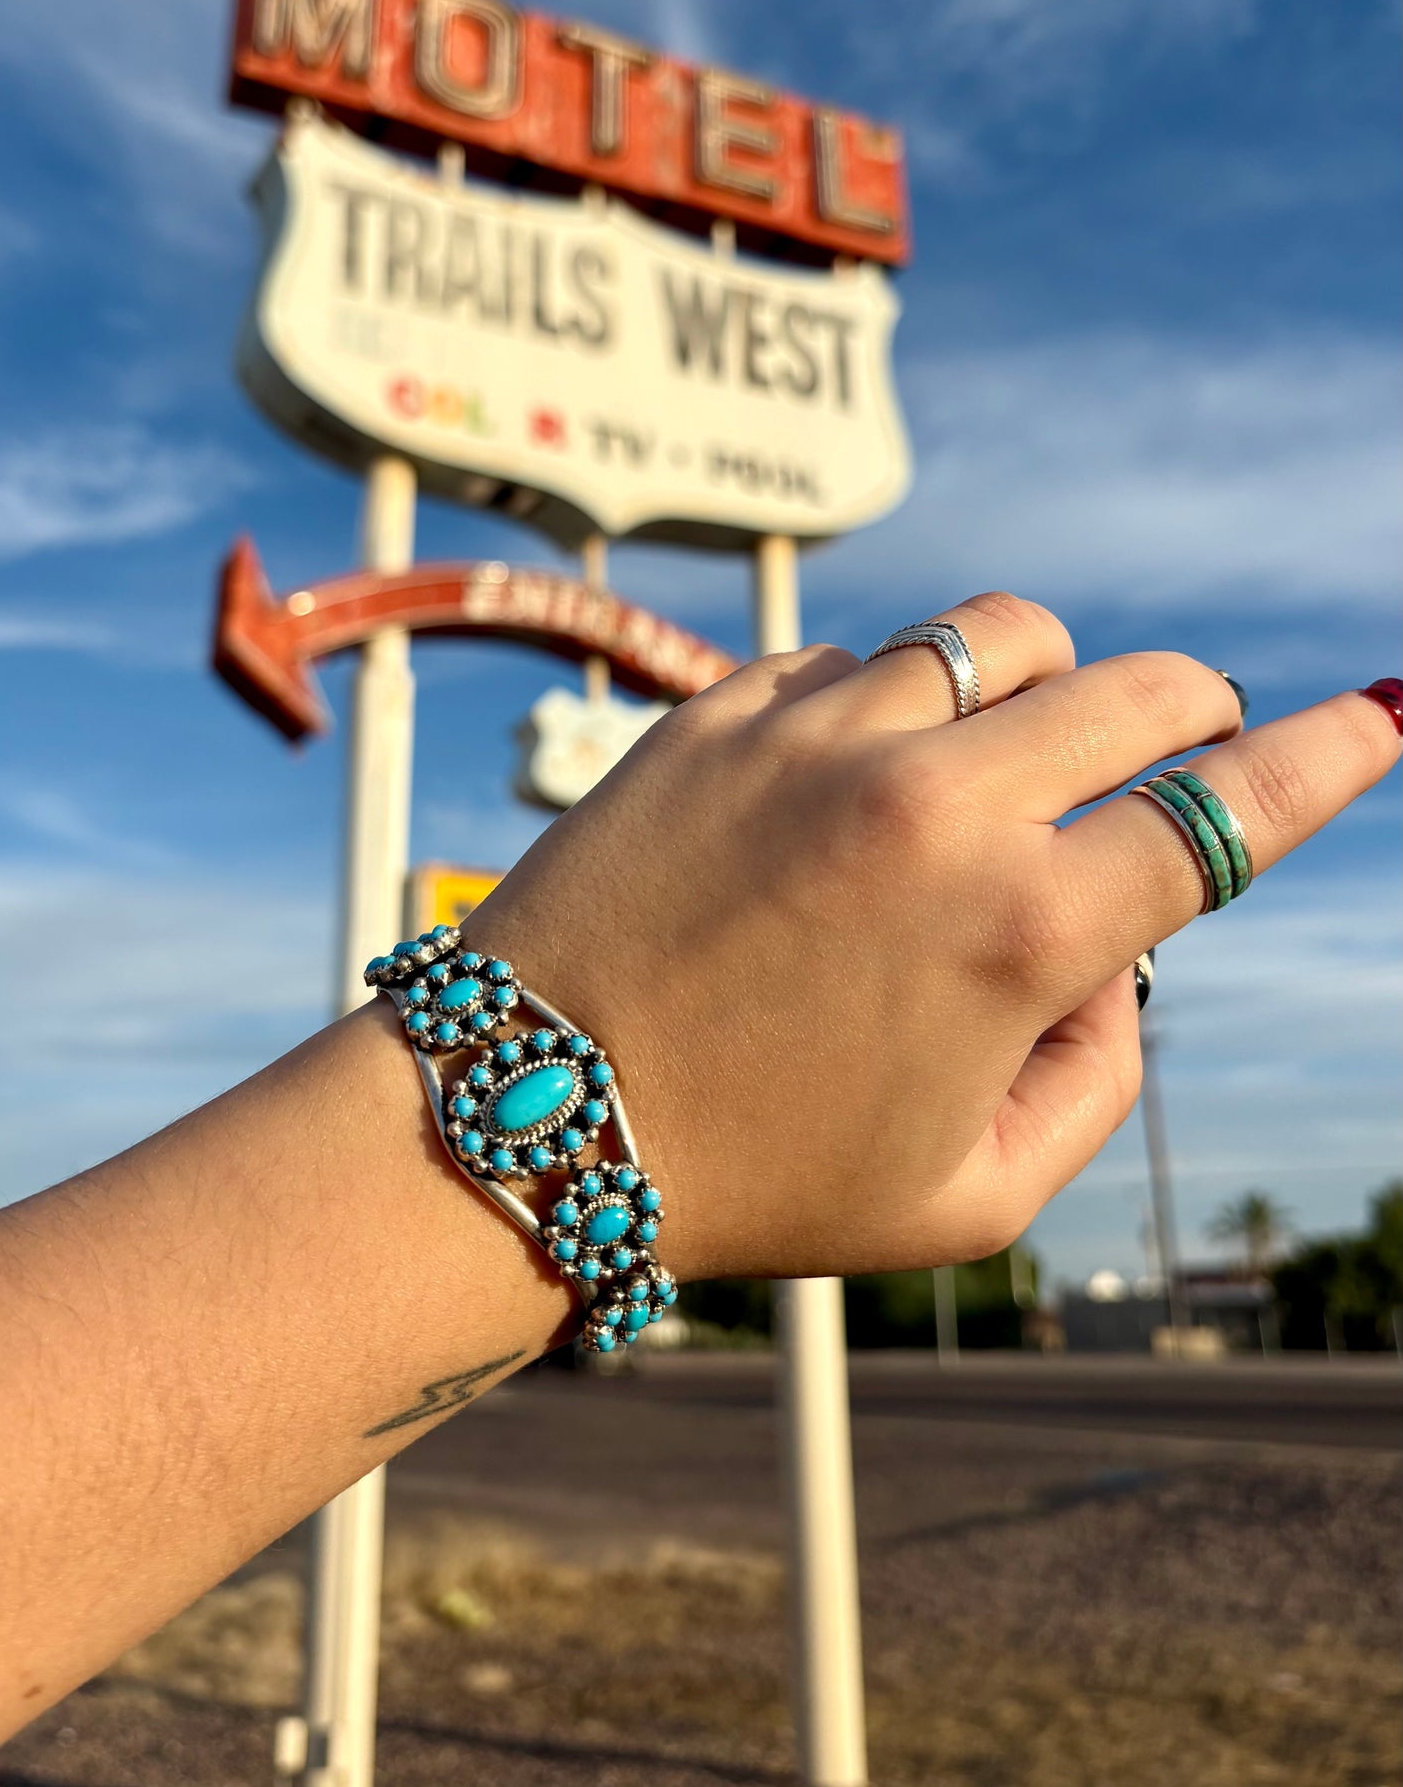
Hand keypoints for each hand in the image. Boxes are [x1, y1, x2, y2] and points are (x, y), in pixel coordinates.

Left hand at [467, 593, 1399, 1281]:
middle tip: (1175, 750)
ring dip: (1042, 691)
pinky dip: (895, 707)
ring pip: (1005, 637)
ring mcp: (820, 735)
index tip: (1384, 715)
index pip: (1221, 813)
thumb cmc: (754, 1179)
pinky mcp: (725, 704)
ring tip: (1005, 765)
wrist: (518, 1114)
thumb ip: (1098, 1077)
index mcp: (1016, 934)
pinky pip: (865, 658)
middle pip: (1137, 688)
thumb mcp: (967, 1197)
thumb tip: (1126, 953)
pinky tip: (853, 787)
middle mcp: (932, 804)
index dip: (1327, 760)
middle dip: (1190, 715)